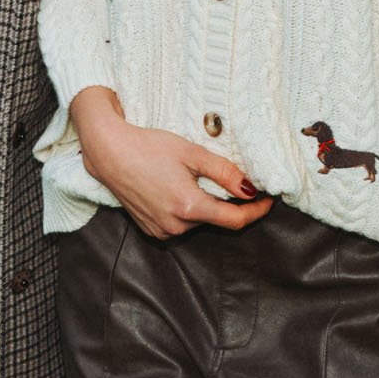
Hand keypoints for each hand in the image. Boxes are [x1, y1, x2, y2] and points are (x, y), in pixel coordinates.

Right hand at [71, 86, 275, 238]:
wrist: (109, 152)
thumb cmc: (149, 147)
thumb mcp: (192, 153)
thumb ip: (224, 173)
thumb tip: (250, 190)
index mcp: (189, 207)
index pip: (235, 220)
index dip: (256, 212)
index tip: (269, 201)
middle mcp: (175, 226)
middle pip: (215, 220)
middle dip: (227, 203)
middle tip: (233, 180)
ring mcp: (161, 230)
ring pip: (197, 222)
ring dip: (204, 205)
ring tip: (192, 178)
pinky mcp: (151, 229)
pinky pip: (179, 224)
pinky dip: (186, 209)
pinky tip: (175, 187)